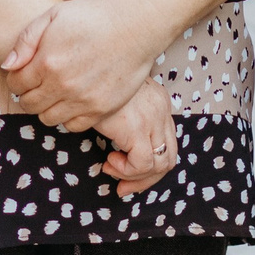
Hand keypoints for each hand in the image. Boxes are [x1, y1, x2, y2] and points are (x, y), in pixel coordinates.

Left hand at [4, 0, 167, 131]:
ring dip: (46, 107)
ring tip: (54, 93)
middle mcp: (62, 85)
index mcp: (46, 62)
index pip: (16, 84)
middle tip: (37, 84)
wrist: (135, 25)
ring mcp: (82, 100)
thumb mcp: (54, 15)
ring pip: (48, 118)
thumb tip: (8, 65)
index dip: (16, 78)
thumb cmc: (94, 15)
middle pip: (29, 105)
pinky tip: (72, 101)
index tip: (24, 73)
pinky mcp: (101, 109)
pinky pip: (73, 126)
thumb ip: (26, 41)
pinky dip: (67, 117)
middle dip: (28, 95)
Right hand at [94, 83, 176, 197]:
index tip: (126, 175)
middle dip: (145, 179)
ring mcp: (153, 119)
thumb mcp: (115, 99)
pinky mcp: (137, 128)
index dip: (150, 167)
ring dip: (133, 176)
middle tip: (122, 186)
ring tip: (111, 167)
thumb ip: (126, 119)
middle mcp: (162, 110)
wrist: (85, 67)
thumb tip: (119, 149)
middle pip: (169, 158)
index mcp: (159, 102)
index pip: (168, 145)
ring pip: (159, 165)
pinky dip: (126, 170)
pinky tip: (109, 161)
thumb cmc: (93, 82)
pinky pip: (142, 164)